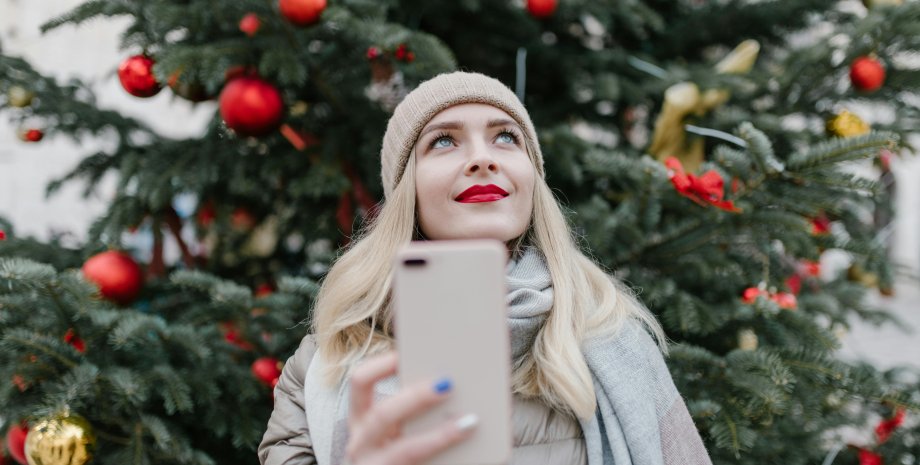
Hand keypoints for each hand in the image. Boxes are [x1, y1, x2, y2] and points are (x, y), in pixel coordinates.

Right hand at [344, 351, 477, 464]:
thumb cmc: (397, 451)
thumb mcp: (394, 428)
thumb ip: (410, 408)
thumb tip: (447, 382)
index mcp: (361, 418)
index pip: (360, 382)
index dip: (380, 365)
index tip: (403, 354)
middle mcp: (361, 442)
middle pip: (382, 414)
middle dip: (416, 398)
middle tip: (446, 385)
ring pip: (406, 449)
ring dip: (440, 435)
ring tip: (468, 422)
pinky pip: (420, 464)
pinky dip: (445, 451)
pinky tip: (465, 441)